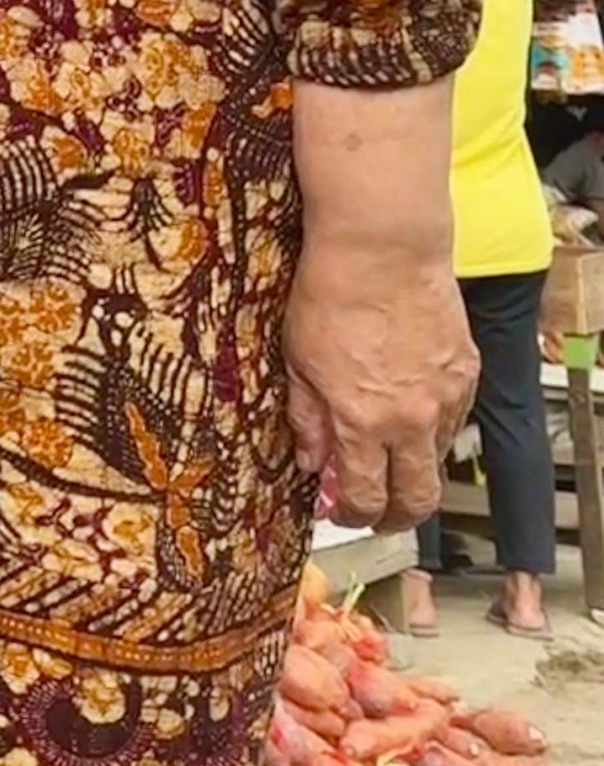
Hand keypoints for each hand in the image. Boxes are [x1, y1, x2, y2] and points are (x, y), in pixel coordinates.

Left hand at [284, 235, 476, 528]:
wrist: (383, 247)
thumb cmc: (331, 293)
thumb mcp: (297, 360)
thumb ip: (306, 418)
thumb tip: (311, 461)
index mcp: (363, 421)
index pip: (366, 497)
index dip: (351, 516)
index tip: (340, 512)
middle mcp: (412, 419)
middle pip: (419, 499)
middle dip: (397, 517)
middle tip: (378, 513)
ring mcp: (446, 397)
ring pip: (438, 458)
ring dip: (414, 466)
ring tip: (387, 451)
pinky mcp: (468, 373)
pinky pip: (454, 419)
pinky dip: (432, 428)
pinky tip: (408, 410)